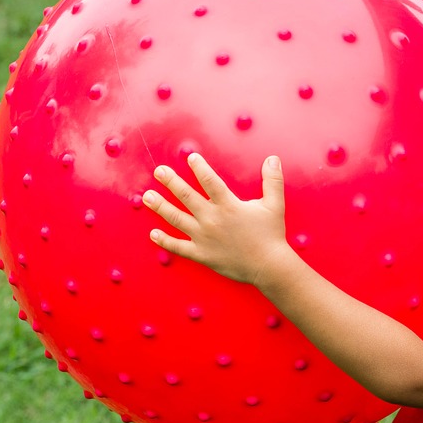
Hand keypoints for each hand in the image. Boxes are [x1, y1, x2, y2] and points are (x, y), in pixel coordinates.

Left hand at [142, 153, 290, 284]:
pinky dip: (164, 241)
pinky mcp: (202, 254)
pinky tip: (153, 233)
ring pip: (177, 219)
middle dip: (171, 182)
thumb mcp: (275, 204)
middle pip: (186, 196)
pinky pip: (179, 247)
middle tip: (159, 171)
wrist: (269, 266)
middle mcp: (212, 219)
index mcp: (228, 205)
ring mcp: (204, 238)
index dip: (199, 167)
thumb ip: (272, 180)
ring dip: (160, 206)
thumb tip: (272, 158)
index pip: (209, 181)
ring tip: (147, 196)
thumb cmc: (272, 235)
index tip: (190, 157)